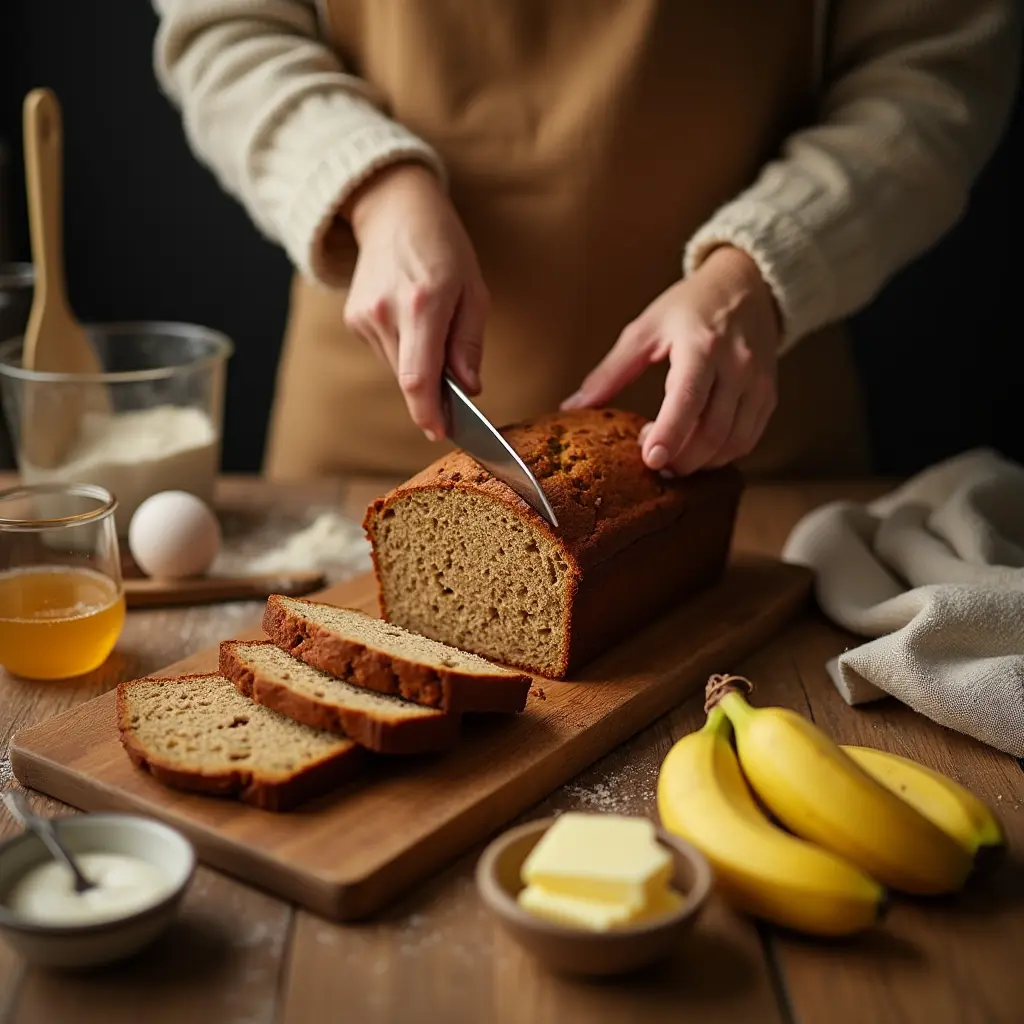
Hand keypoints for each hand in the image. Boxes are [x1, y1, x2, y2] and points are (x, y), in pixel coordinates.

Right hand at [342, 163, 488, 439]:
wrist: (394, 212)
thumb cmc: (444, 248)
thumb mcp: (474, 291)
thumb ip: (468, 344)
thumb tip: (468, 388)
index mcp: (423, 304)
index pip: (418, 377)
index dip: (428, 412)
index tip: (439, 432)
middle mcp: (386, 312)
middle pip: (409, 378)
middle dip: (433, 390)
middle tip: (455, 380)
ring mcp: (364, 317)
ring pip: (397, 369)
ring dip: (419, 367)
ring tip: (432, 329)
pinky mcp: (354, 319)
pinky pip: (385, 353)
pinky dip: (403, 350)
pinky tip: (410, 320)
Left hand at [562, 246, 780, 473]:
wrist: (747, 286)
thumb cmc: (691, 306)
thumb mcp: (645, 329)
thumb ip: (610, 372)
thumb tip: (572, 406)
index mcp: (701, 346)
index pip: (687, 400)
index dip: (669, 435)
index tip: (649, 459)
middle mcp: (736, 366)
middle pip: (712, 431)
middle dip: (680, 458)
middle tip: (653, 461)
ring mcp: (758, 383)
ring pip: (733, 442)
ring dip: (701, 462)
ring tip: (673, 459)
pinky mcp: (769, 396)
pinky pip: (748, 439)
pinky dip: (722, 455)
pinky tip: (699, 451)